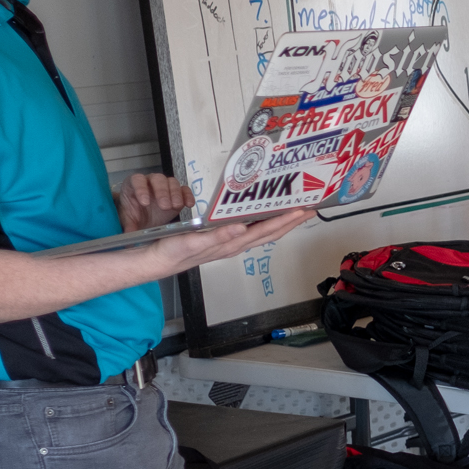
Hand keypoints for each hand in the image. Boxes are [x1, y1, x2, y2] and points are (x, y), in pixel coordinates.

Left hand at [117, 171, 195, 231]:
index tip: (144, 202)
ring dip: (175, 194)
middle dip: (162, 192)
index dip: (141, 189)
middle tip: (164, 206)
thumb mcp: (130, 220)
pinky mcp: (178, 193)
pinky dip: (188, 196)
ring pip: (172, 182)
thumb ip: (129, 226)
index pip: (137, 180)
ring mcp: (166, 185)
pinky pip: (185, 189)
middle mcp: (151, 181)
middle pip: (158, 179)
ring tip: (176, 206)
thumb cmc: (135, 215)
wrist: (146, 218)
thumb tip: (129, 237)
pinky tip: (189, 205)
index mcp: (134, 184)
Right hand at [153, 208, 317, 273]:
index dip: (286, 220)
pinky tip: (266, 214)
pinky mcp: (224, 239)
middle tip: (310, 207)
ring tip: (296, 210)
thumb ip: (217, 237)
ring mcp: (232, 242)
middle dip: (292, 220)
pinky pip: (250, 229)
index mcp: (232, 243)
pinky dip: (263, 221)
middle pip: (271, 231)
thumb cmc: (174, 252)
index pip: (265, 230)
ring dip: (281, 221)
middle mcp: (237, 243)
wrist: (159, 261)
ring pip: (263, 231)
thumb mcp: (193, 242)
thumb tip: (240, 228)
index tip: (303, 209)